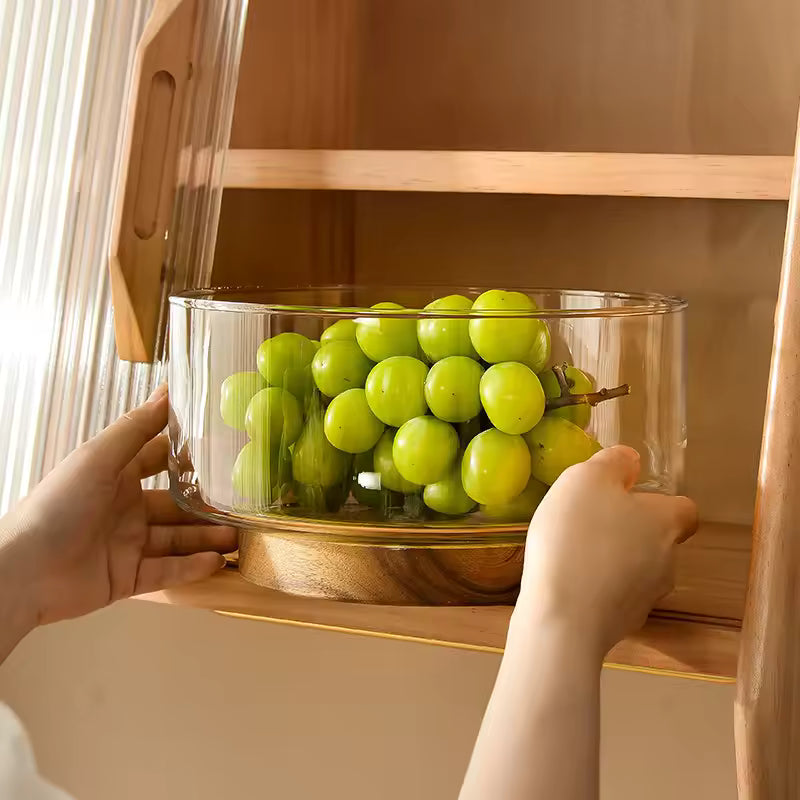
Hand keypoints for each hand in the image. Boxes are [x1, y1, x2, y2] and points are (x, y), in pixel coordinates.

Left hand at [0, 385, 236, 629]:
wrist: (23, 571)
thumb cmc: (55, 506)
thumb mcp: (98, 458)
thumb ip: (135, 428)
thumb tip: (166, 391)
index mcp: (116, 477)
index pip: (160, 460)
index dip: (188, 455)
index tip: (224, 447)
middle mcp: (125, 509)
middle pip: (177, 505)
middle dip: (208, 505)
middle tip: (242, 503)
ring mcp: (128, 544)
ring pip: (178, 539)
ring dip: (207, 538)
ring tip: (237, 537)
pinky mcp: (128, 578)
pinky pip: (167, 571)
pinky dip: (192, 567)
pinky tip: (217, 562)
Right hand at [516, 446, 697, 657]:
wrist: (563, 618)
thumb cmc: (577, 537)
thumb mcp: (587, 480)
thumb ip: (613, 463)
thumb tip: (630, 461)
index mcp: (665, 523)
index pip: (684, 509)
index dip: (659, 502)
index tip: (625, 498)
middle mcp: (667, 561)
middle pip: (657, 540)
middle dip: (629, 532)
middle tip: (588, 523)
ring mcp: (647, 598)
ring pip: (636, 570)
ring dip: (613, 561)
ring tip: (572, 554)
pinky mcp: (623, 625)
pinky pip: (614, 597)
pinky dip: (596, 588)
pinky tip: (566, 583)